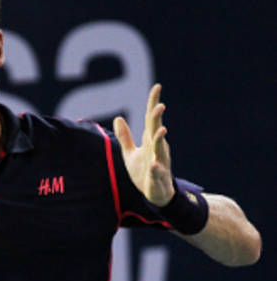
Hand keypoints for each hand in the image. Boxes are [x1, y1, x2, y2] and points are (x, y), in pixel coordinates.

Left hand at [113, 83, 174, 205]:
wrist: (156, 194)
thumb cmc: (144, 172)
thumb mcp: (130, 154)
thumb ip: (125, 137)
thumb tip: (118, 118)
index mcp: (151, 141)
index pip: (151, 119)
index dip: (153, 103)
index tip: (157, 87)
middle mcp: (157, 149)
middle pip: (157, 130)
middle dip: (158, 119)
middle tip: (160, 105)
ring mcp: (160, 163)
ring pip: (161, 150)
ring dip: (160, 140)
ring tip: (161, 129)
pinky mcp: (158, 178)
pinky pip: (157, 172)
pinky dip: (156, 168)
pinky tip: (154, 164)